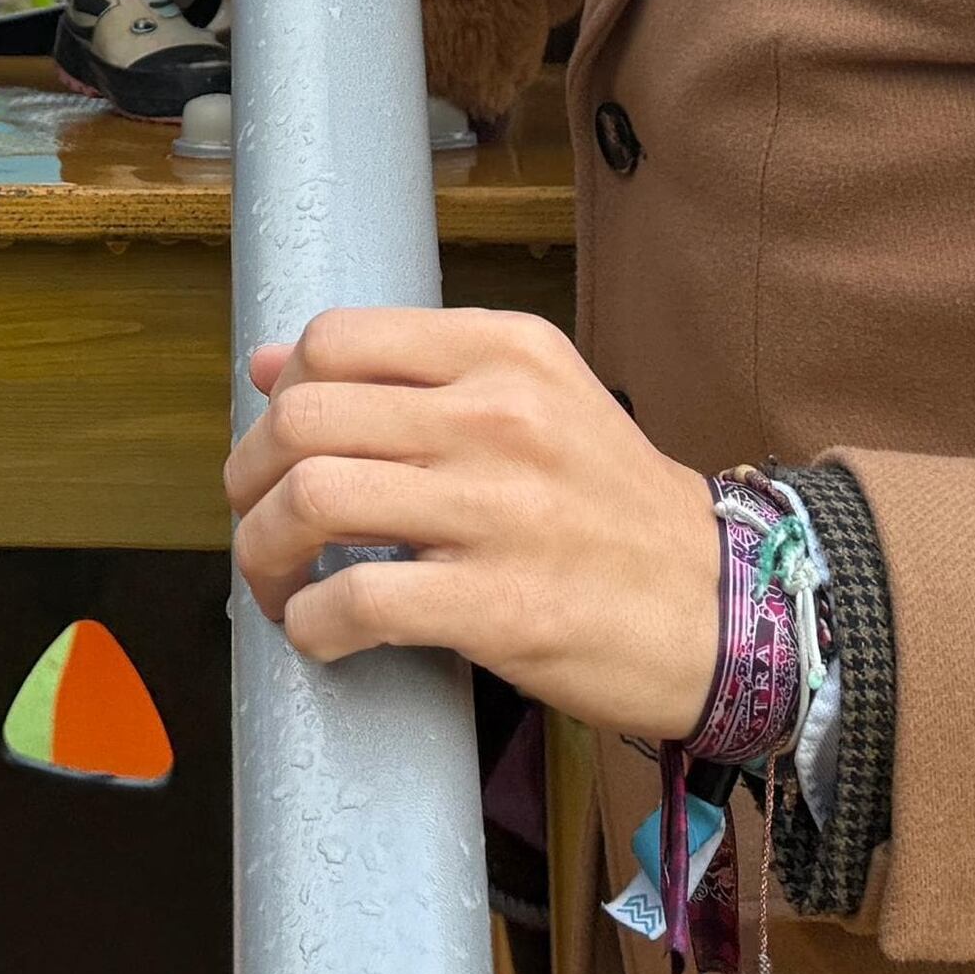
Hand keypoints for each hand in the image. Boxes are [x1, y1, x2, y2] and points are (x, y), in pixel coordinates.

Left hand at [222, 307, 721, 739]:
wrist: (725, 606)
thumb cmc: (612, 508)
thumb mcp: (531, 401)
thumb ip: (407, 374)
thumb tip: (266, 361)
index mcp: (507, 351)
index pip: (336, 339)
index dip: (279, 396)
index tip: (281, 448)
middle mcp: (499, 416)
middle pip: (303, 417)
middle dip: (249, 479)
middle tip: (258, 523)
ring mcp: (499, 510)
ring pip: (312, 500)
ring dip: (263, 553)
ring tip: (278, 585)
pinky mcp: (500, 605)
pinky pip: (354, 601)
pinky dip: (311, 624)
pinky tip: (322, 634)